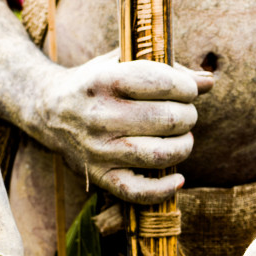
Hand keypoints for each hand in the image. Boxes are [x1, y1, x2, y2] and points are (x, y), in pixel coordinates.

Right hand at [33, 49, 213, 204]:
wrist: (47, 109)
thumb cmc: (97, 82)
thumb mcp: (123, 63)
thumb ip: (166, 68)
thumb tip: (208, 81)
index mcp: (104, 80)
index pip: (161, 83)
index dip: (186, 87)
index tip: (188, 90)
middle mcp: (99, 116)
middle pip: (167, 120)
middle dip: (188, 115)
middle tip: (185, 114)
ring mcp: (98, 149)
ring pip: (159, 155)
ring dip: (184, 146)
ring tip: (183, 138)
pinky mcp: (98, 175)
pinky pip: (138, 192)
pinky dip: (164, 188)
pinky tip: (178, 177)